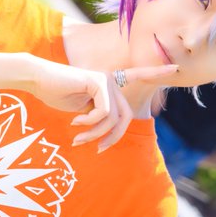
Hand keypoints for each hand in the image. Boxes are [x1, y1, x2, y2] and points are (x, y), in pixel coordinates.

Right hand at [29, 58, 178, 151]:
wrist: (39, 80)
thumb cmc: (57, 94)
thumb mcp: (83, 110)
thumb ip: (100, 116)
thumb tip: (110, 133)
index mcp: (110, 85)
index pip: (138, 76)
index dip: (157, 72)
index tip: (176, 67)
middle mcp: (112, 80)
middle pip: (125, 116)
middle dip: (112, 137)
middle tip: (97, 149)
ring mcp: (107, 79)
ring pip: (113, 118)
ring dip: (94, 134)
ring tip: (78, 138)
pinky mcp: (99, 81)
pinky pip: (104, 112)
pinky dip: (90, 123)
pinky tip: (75, 121)